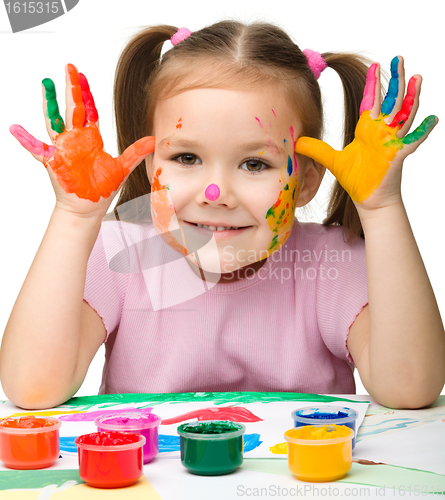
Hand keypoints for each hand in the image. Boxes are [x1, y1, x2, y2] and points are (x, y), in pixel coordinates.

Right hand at [10, 64, 154, 217]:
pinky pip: (36, 148)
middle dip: (71, 88)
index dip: (85, 93)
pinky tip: (14, 128)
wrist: (88, 208)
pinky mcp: (53, 161)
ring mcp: (63, 148)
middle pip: (71, 108)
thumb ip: (135, 152)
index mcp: (90, 138)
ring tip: (46, 83)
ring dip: (50, 103)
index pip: (88, 110)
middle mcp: (75, 139)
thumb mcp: (122, 168)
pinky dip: (25, 139)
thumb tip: (153, 140)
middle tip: (69, 67)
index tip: (82, 75)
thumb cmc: (102, 189)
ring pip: (54, 120)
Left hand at [295, 56, 437, 210]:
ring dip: (412, 97)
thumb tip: (296, 142)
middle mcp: (382, 132)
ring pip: (405, 115)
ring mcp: (392, 142)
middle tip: (400, 58)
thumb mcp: (332, 160)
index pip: (373, 102)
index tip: (375, 66)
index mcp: (368, 130)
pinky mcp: (397, 156)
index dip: (374, 84)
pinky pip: (413, 141)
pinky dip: (423, 130)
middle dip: (397, 80)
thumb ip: (316, 149)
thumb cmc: (356, 179)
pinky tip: (432, 118)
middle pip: (392, 101)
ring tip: (418, 78)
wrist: (368, 199)